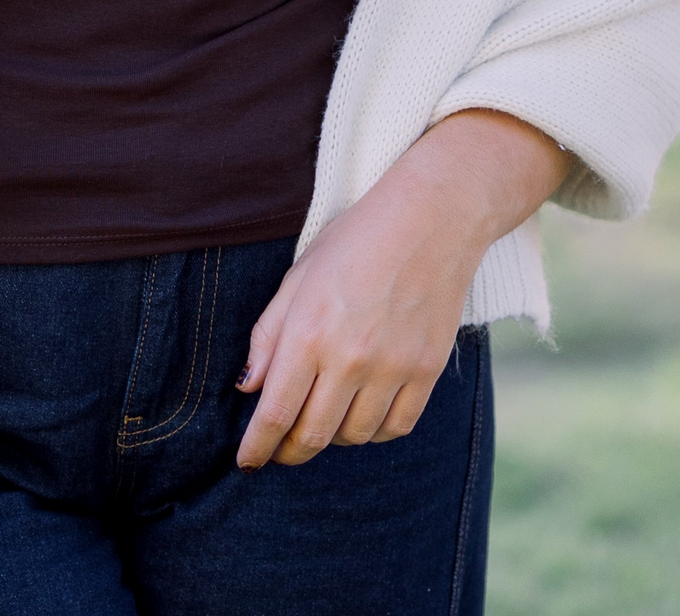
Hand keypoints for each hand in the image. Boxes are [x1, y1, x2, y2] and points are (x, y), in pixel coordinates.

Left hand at [235, 109, 566, 468]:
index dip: (256, 448)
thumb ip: (269, 334)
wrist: (432, 217)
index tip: (247, 461)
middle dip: (288, 451)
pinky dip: (373, 431)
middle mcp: (350, 357)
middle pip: (312, 436)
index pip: (274, 414)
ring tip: (324, 416)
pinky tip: (363, 412)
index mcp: (309, 331)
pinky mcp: (427, 371)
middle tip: (281, 448)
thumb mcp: (299, 275)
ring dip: (331, 437)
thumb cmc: (356, 240)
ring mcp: (393, 367)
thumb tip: (248, 388)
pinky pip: (395, 428)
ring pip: (353, 437)